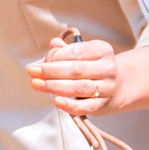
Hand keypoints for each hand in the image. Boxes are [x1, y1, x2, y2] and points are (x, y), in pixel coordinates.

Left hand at [26, 29, 148, 116]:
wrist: (116, 86)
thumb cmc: (91, 67)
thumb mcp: (82, 54)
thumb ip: (65, 50)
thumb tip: (53, 44)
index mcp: (102, 49)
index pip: (77, 52)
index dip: (56, 56)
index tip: (40, 61)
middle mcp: (108, 67)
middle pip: (76, 69)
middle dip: (51, 71)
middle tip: (32, 72)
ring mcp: (107, 87)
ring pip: (79, 87)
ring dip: (55, 86)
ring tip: (37, 84)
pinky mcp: (103, 105)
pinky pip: (85, 106)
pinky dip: (70, 105)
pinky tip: (56, 101)